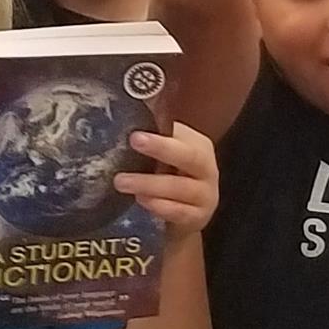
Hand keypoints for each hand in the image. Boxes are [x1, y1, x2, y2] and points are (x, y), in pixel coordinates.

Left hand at [114, 121, 218, 237]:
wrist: (183, 219)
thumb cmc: (169, 179)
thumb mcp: (163, 157)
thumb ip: (151, 135)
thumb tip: (125, 109)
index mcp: (198, 146)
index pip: (182, 134)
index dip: (161, 132)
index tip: (137, 130)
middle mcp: (207, 168)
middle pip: (190, 156)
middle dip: (162, 148)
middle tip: (134, 140)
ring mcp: (206, 195)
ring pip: (181, 187)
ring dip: (150, 183)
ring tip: (121, 181)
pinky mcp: (198, 218)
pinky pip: (180, 212)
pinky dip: (160, 207)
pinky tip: (141, 201)